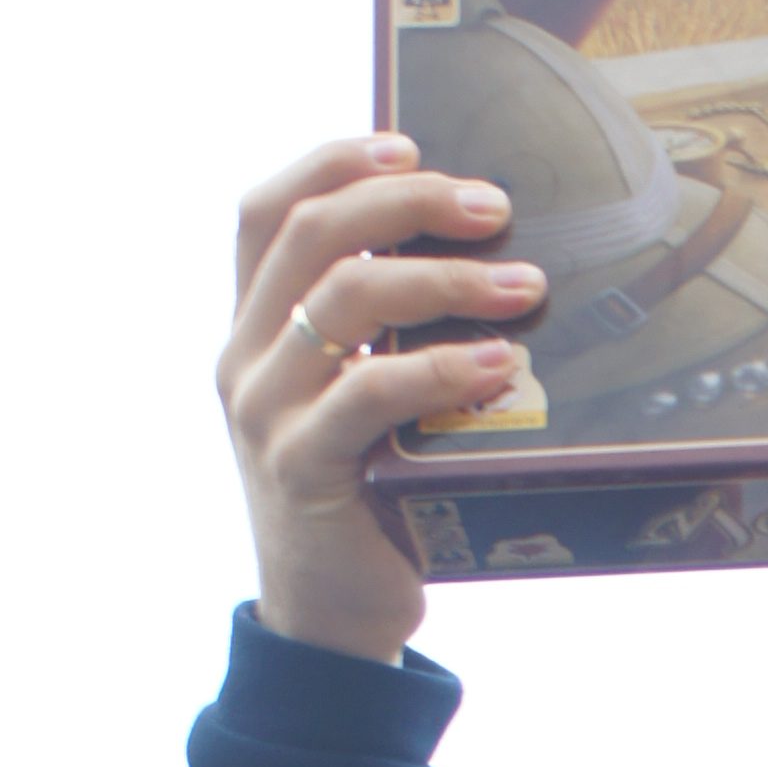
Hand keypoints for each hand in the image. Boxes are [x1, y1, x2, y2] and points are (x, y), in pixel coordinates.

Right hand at [219, 137, 544, 662]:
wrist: (331, 620)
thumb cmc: (368, 498)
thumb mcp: (363, 399)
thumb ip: (386, 335)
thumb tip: (481, 254)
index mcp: (254, 327)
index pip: (269, 209)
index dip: (335, 161)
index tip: (410, 146)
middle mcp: (245, 358)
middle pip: (313, 235)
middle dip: (409, 203)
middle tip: (494, 206)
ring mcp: (265, 412)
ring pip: (344, 300)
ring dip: (444, 281)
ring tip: (522, 287)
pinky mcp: (300, 468)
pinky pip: (368, 392)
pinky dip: (441, 368)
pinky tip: (500, 366)